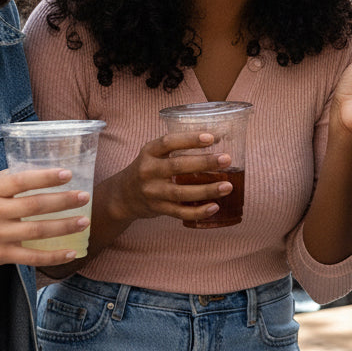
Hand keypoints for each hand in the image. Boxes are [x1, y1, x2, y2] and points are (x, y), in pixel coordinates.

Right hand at [0, 168, 91, 270]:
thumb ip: (8, 179)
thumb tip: (41, 169)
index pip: (20, 181)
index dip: (45, 177)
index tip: (67, 174)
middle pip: (33, 205)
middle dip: (63, 201)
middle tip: (85, 196)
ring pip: (37, 231)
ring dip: (64, 226)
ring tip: (84, 221)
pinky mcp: (0, 255)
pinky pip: (32, 257)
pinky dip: (53, 256)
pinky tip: (71, 252)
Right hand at [98, 131, 233, 226]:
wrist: (123, 195)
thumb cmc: (149, 169)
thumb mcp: (155, 154)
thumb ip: (179, 147)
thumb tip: (219, 138)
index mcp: (149, 152)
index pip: (168, 142)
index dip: (190, 139)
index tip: (211, 138)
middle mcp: (148, 171)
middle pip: (178, 166)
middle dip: (204, 162)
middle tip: (226, 159)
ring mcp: (152, 192)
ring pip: (181, 192)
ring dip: (207, 190)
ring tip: (228, 186)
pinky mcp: (158, 209)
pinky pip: (180, 212)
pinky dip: (198, 212)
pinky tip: (215, 207)